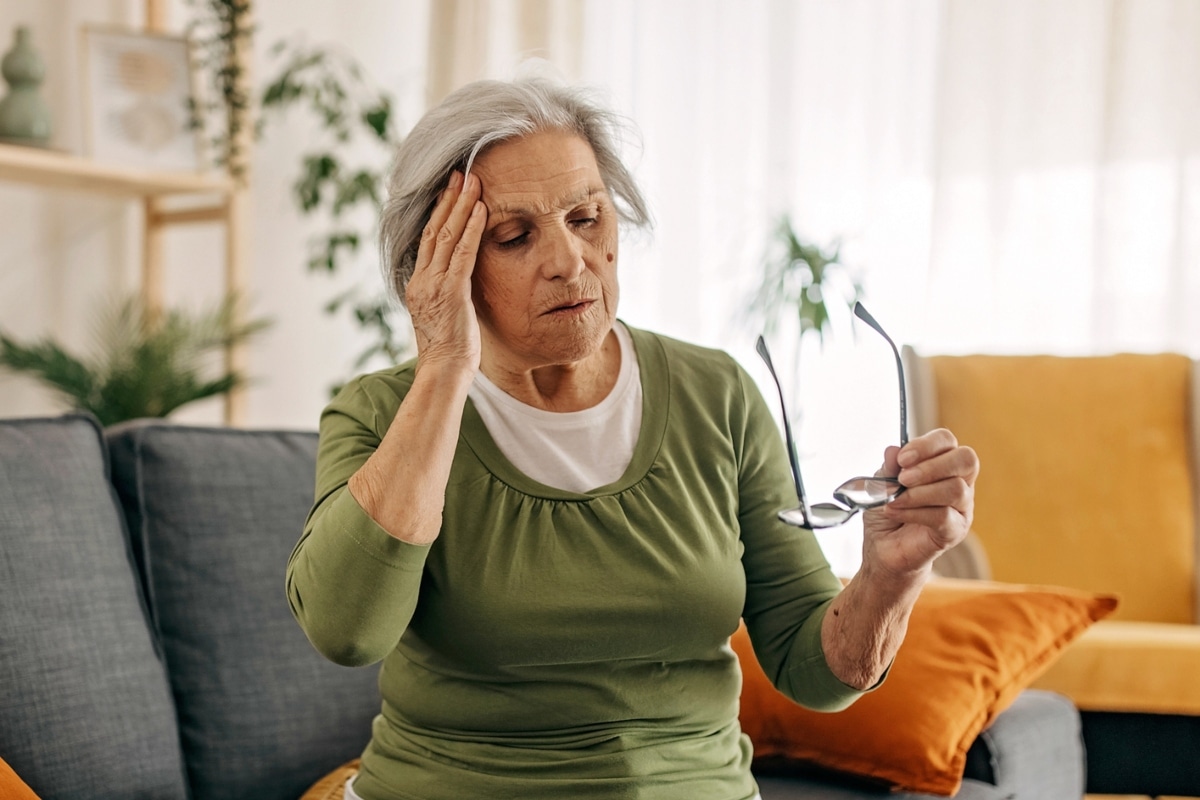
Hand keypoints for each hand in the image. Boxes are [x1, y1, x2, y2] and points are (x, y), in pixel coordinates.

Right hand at [405, 171, 486, 373]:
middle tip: (459, 173)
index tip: (449, 190)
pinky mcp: (451, 292)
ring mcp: (433, 284)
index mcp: (418, 284)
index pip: (427, 240)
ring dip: (461, 205)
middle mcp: (421, 279)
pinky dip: (472, 228)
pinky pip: (462, 253)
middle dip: (448, 199)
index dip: (438, 212)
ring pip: (446, 235)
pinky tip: (482, 209)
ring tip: (472, 181)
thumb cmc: (449, 351)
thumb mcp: (444, 316)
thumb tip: (460, 282)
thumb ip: (448, 293)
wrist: (443, 372)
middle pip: (433, 229)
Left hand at [861, 428, 978, 579]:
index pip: (947, 441)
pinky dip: (915, 512)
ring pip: (955, 489)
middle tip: (903, 479)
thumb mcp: (881, 483)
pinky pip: (944, 516)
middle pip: (966, 459)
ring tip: (895, 500)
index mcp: (942, 462)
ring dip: (919, 493)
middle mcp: (959, 481)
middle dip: (931, 467)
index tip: (902, 459)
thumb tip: (893, 450)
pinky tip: (897, 512)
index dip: (926, 445)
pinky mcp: (956, 530)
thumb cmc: (888, 509)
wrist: (884, 547)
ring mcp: (962, 507)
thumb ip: (889, 467)